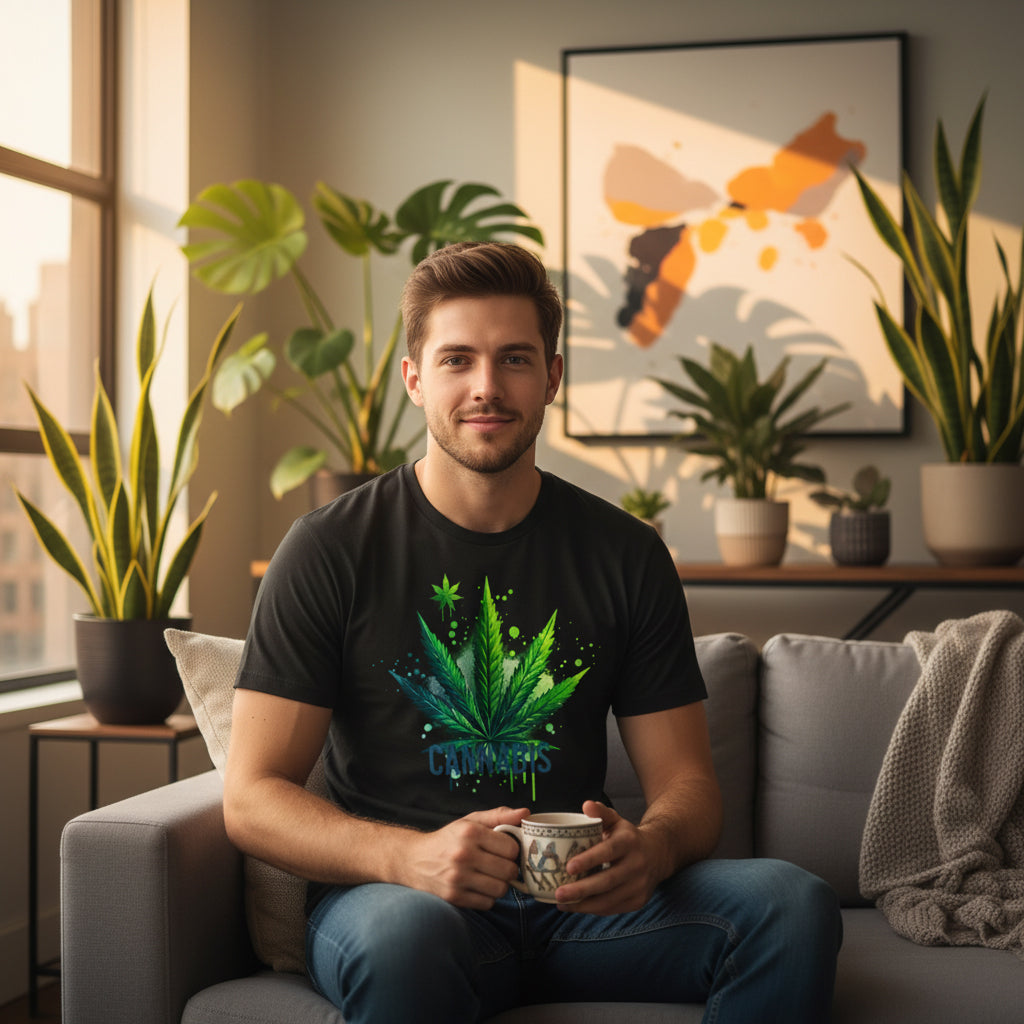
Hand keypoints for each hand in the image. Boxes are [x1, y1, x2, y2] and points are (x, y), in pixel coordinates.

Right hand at [400, 806, 528, 909]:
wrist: (413, 860)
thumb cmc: (448, 839)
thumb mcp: (471, 821)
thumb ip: (499, 816)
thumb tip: (526, 812)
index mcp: (470, 832)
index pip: (511, 848)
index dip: (512, 850)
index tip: (504, 850)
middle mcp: (463, 855)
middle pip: (509, 871)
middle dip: (508, 869)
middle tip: (499, 865)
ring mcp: (457, 878)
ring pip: (500, 889)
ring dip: (499, 884)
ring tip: (490, 876)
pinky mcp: (454, 897)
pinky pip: (487, 903)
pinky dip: (487, 897)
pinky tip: (478, 886)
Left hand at [554, 800, 664, 914]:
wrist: (657, 854)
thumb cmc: (627, 837)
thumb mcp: (616, 820)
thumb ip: (600, 812)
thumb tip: (586, 805)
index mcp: (629, 841)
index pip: (609, 851)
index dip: (589, 860)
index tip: (568, 867)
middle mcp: (637, 864)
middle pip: (607, 881)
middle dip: (581, 889)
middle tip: (559, 893)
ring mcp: (640, 885)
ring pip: (609, 900)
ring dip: (583, 904)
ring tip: (561, 903)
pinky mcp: (638, 901)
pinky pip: (612, 908)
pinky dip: (592, 909)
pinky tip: (575, 906)